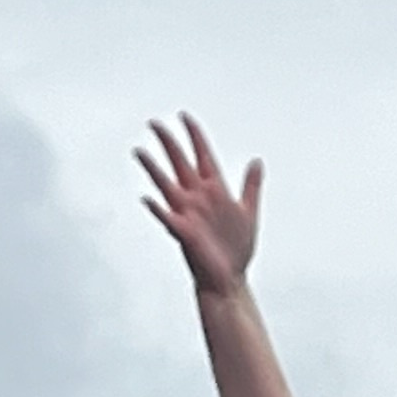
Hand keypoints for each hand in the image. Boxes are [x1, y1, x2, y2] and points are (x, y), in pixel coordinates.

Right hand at [136, 115, 262, 299]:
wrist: (229, 278)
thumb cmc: (236, 249)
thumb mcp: (249, 212)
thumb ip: (251, 186)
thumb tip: (257, 162)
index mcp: (214, 190)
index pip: (202, 155)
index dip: (195, 136)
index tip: (185, 117)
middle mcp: (198, 198)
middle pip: (180, 163)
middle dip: (168, 143)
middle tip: (154, 124)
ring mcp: (189, 214)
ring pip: (168, 185)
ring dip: (154, 169)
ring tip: (140, 153)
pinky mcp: (184, 232)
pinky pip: (168, 218)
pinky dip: (159, 209)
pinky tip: (149, 200)